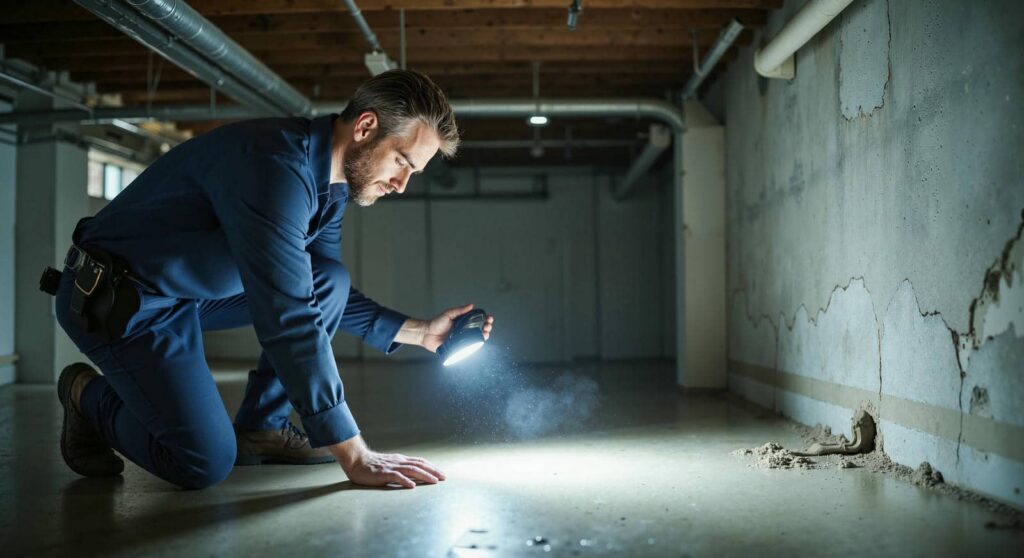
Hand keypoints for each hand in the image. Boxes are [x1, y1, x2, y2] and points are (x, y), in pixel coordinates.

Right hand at [329, 435, 444, 488]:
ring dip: (424, 475)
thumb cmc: (371, 465)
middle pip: (419, 465)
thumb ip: (400, 468)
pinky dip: (405, 481)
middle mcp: (398, 461)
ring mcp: (391, 467)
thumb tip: (412, 476)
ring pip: (411, 470)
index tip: (441, 473)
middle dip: (433, 471)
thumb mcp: (389, 465)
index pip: (420, 462)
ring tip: (434, 481)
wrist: (356, 461)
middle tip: (444, 478)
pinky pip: (396, 476)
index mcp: (400, 460)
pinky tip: (412, 486)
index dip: (431, 467)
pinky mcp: (383, 473)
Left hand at [395, 304, 494, 352]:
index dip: (485, 320)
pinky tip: (478, 344)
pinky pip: (467, 349)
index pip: (477, 322)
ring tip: (486, 334)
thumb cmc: (436, 323)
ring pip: (475, 340)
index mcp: (463, 323)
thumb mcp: (448, 314)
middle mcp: (463, 332)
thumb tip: (471, 305)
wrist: (426, 334)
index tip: (489, 318)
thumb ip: (459, 310)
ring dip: (483, 338)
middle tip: (488, 326)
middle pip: (479, 331)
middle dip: (487, 328)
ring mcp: (461, 341)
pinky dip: (474, 348)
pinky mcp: (457, 348)